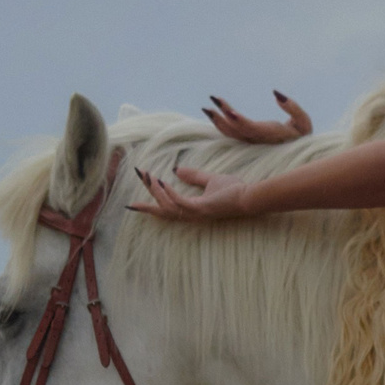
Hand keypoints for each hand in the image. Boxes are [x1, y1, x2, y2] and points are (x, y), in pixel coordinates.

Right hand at [131, 162, 253, 221]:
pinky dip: (169, 193)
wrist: (249, 196)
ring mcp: (197, 213)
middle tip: (139, 177)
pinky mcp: (203, 208)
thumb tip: (176, 169)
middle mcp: (192, 214)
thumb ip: (193, 176)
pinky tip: (161, 182)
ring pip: (168, 207)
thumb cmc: (234, 190)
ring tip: (148, 176)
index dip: (151, 204)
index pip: (167, 209)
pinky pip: (180, 203)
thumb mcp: (210, 180)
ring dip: (156, 191)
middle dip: (148, 196)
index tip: (134, 202)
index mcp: (192, 209)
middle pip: (163, 209)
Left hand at [204, 91, 311, 143]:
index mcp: (273, 135)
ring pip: (231, 134)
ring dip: (218, 121)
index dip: (241, 122)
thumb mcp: (304, 122)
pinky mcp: (247, 142)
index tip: (229, 112)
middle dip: (224, 116)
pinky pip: (231, 135)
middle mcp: (259, 141)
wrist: (299, 154)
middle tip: (214, 99)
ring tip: (207, 108)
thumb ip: (292, 108)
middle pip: (238, 130)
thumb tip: (276, 94)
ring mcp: (251, 143)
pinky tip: (213, 115)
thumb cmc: (302, 135)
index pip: (254, 129)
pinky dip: (220, 125)